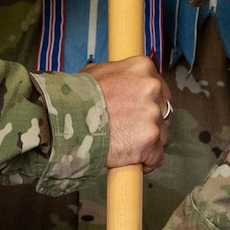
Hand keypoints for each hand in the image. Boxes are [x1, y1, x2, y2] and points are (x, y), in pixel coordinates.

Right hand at [87, 55, 168, 171]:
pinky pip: (156, 157)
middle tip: (129, 128)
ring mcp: (153, 116)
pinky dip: (145, 162)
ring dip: (147, 141)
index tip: (138, 110)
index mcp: (142, 68)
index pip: (158, 86)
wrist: (66, 119)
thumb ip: (118, 75)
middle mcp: (153, 88)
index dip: (148, 101)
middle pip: (163, 109)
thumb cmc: (76, 97)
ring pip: (161, 134)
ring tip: (124, 144)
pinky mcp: (151, 142)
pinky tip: (131, 159)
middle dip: (149, 121)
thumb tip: (121, 81)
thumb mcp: (97, 72)